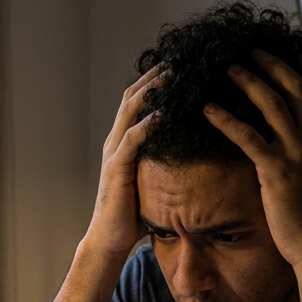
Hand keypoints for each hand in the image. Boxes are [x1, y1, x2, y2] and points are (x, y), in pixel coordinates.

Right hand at [83, 64, 164, 257]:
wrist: (109, 240)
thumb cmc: (132, 216)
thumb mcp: (151, 182)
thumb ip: (163, 165)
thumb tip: (192, 159)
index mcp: (122, 143)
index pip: (136, 103)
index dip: (152, 83)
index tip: (175, 68)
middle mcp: (115, 142)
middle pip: (132, 98)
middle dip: (153, 77)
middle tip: (176, 61)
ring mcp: (114, 153)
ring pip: (130, 111)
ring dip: (152, 91)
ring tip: (172, 76)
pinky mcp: (117, 167)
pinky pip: (133, 138)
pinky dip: (149, 123)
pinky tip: (166, 112)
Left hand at [204, 50, 301, 266]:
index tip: (294, 57)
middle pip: (296, 88)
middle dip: (273, 65)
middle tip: (252, 53)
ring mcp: (297, 152)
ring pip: (271, 103)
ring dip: (247, 81)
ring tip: (228, 69)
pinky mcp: (275, 169)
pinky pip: (245, 135)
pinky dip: (225, 119)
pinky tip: (207, 110)